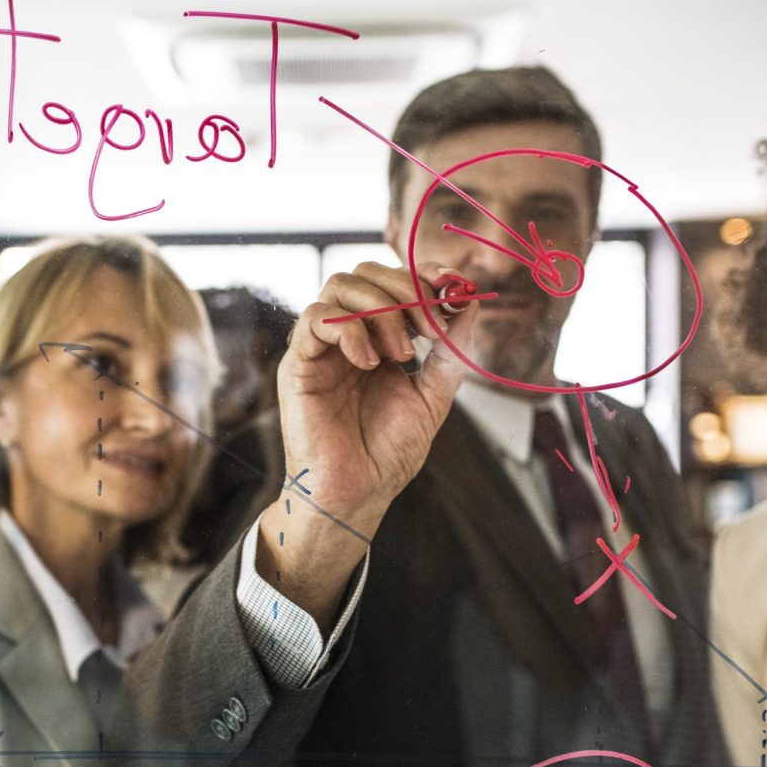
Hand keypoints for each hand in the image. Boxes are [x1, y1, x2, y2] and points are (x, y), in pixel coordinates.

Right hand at [277, 260, 476, 534]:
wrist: (357, 493)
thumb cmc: (387, 454)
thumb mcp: (433, 395)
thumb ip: (450, 351)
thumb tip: (469, 302)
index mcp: (377, 340)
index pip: (392, 282)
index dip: (421, 275)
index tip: (451, 287)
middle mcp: (347, 337)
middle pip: (365, 273)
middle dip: (406, 290)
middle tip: (430, 330)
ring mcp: (321, 348)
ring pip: (339, 285)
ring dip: (380, 309)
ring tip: (400, 353)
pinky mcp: (298, 364)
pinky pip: (315, 319)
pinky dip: (349, 329)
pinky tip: (369, 363)